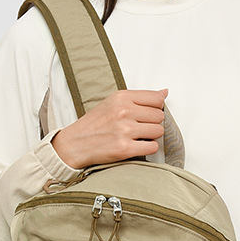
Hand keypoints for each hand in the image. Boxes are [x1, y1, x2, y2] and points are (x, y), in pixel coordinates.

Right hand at [52, 89, 167, 169]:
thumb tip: (164, 92)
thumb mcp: (114, 102)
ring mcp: (125, 130)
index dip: (156, 108)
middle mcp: (124, 111)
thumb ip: (139, 98)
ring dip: (151, 136)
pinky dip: (148, 148)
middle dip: (152, 123)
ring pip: (158, 131)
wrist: (74, 144)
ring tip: (136, 137)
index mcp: (121, 97)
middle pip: (159, 116)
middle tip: (138, 128)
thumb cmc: (94, 124)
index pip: (157, 99)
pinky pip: (153, 147)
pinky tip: (136, 146)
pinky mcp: (124, 148)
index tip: (147, 114)